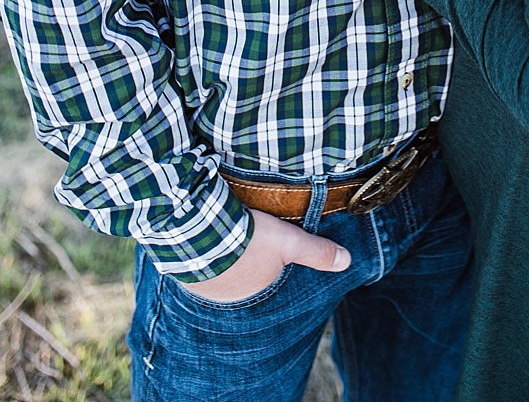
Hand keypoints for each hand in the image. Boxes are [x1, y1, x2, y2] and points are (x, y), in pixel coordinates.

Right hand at [180, 207, 349, 301]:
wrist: (197, 230)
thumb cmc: (247, 241)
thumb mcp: (289, 242)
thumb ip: (316, 252)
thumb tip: (346, 263)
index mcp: (252, 293)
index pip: (264, 283)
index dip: (267, 267)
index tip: (265, 254)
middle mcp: (226, 297)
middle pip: (239, 279)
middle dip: (243, 265)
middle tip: (245, 246)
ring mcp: (202, 286)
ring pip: (216, 272)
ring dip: (220, 259)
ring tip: (224, 240)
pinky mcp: (182, 271)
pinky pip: (195, 264)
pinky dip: (201, 253)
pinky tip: (203, 239)